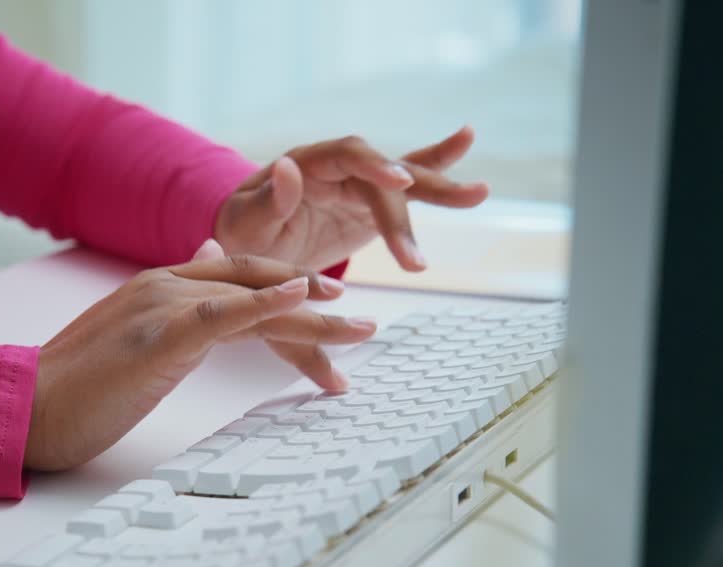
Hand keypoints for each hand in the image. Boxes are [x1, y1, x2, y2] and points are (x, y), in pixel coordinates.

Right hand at [25, 241, 376, 470]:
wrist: (24, 409)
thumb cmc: (76, 388)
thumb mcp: (134, 341)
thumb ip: (173, 313)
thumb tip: (207, 280)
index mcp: (159, 287)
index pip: (237, 278)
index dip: (287, 288)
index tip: (329, 302)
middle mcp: (163, 284)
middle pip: (255, 283)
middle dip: (315, 298)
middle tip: (363, 318)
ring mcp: (159, 305)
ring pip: (250, 298)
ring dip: (311, 311)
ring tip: (359, 326)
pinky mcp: (155, 336)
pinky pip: (220, 314)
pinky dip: (263, 303)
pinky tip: (301, 299)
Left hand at [214, 127, 488, 272]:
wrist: (248, 243)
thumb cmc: (242, 232)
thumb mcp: (244, 223)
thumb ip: (267, 201)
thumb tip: (289, 167)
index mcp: (307, 164)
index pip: (346, 157)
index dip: (374, 168)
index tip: (397, 185)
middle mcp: (337, 167)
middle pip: (382, 174)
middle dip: (405, 206)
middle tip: (414, 252)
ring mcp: (358, 184)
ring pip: (404, 181)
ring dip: (439, 190)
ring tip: (480, 193)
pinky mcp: (372, 204)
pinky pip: (407, 188)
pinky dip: (438, 171)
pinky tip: (470, 158)